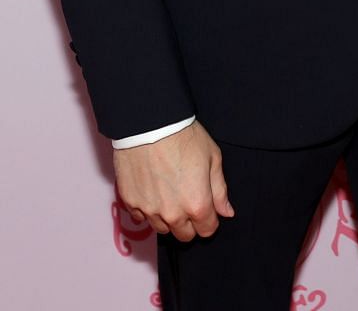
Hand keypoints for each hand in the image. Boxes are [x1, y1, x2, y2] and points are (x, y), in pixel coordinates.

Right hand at [113, 121, 233, 242]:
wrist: (148, 123)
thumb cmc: (183, 137)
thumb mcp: (212, 158)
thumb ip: (220, 190)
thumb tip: (226, 212)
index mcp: (197, 205)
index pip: (207, 230)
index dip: (209, 219)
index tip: (205, 206)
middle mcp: (172, 214)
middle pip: (184, 235)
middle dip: (189, 222)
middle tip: (187, 198)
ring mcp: (148, 210)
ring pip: (162, 228)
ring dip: (167, 217)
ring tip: (168, 193)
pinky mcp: (130, 202)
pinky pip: (140, 217)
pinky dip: (147, 208)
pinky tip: (151, 190)